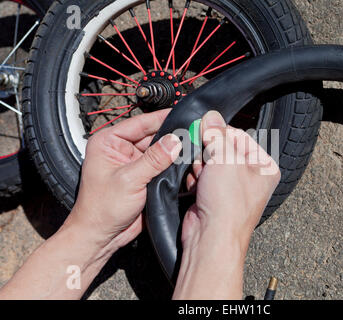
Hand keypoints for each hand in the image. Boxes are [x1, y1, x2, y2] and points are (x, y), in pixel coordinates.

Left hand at [66, 109, 181, 252]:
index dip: (161, 118)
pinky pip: (161, 166)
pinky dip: (172, 165)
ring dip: (173, 151)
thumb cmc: (101, 209)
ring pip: (159, 151)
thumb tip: (174, 141)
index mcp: (108, 142)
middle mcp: (121, 150)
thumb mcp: (129, 179)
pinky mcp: (143, 177)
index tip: (181, 114)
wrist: (101, 236)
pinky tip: (185, 163)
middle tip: (192, 132)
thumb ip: (154, 159)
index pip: (140, 123)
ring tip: (191, 147)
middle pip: (152, 136)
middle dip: (171, 136)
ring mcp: (133, 164)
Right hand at [173, 111, 279, 298]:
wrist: (211, 237)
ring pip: (208, 160)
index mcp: (263, 166)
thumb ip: (217, 134)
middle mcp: (249, 176)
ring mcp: (231, 187)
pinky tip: (197, 187)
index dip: (220, 133)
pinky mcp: (213, 194)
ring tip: (203, 178)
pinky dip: (195, 178)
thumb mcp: (225, 159)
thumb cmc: (229, 205)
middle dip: (208, 153)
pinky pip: (200, 175)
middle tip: (207, 161)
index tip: (207, 131)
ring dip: (200, 166)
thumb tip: (211, 117)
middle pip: (222, 148)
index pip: (239, 135)